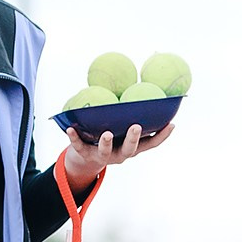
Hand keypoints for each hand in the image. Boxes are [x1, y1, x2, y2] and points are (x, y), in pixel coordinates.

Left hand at [59, 119, 173, 186]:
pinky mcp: (85, 154)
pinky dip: (74, 137)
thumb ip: (130, 114)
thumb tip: (138, 83)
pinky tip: (70, 128)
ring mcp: (102, 155)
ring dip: (107, 143)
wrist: (86, 158)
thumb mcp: (121, 128)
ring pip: (106, 151)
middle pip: (130, 149)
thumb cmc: (109, 136)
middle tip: (135, 126)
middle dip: (133, 138)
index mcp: (131, 147)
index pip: (150, 143)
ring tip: (107, 133)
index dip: (162, 136)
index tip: (172, 124)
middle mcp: (120, 154)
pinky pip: (79, 146)